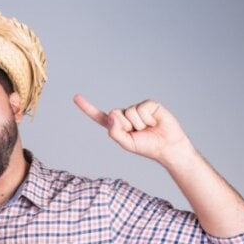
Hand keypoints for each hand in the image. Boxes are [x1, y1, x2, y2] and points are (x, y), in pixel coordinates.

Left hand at [74, 94, 193, 166]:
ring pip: (129, 112)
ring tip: (148, 128)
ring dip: (138, 124)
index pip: (99, 116)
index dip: (87, 107)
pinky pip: (141, 109)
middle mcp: (125, 115)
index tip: (75, 97)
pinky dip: (147, 118)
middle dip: (125, 125)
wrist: (167, 146)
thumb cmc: (147, 146)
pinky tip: (154, 122)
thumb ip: (115, 132)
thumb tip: (112, 114)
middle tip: (138, 132)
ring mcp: (137, 109)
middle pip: (115, 114)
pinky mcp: (149, 105)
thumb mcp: (126, 143)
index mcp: (116, 125)